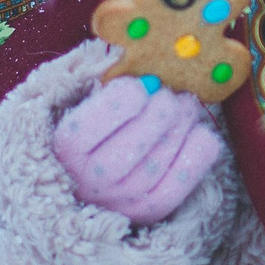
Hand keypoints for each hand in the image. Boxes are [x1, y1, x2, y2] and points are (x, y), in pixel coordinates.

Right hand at [53, 76, 225, 224]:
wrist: (86, 179)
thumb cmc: (86, 126)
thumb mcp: (76, 99)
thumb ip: (92, 77)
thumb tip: (124, 53)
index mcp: (65, 149)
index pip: (87, 129)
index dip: (122, 101)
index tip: (140, 86)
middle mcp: (90, 181)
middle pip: (132, 145)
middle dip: (161, 111)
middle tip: (172, 94)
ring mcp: (121, 201)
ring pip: (158, 162)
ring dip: (182, 126)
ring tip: (187, 105)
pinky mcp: (149, 211)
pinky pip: (180, 184)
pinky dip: (198, 155)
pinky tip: (200, 132)